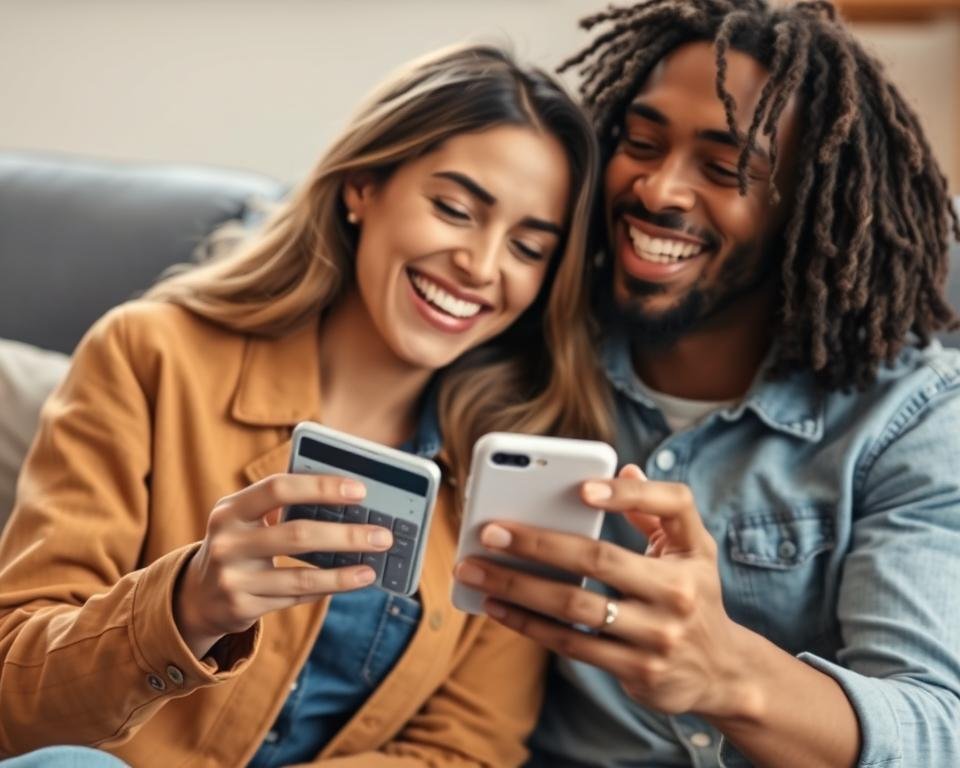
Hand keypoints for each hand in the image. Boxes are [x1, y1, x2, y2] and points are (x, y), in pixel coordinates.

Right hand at [174, 473, 393, 658]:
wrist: (196, 595)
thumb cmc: (240, 543)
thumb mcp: (246, 518)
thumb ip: (284, 505)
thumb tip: (349, 501)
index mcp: (230, 509)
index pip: (279, 488)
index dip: (321, 487)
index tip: (360, 490)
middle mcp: (227, 543)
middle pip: (298, 535)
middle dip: (346, 535)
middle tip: (383, 535)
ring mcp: (232, 579)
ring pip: (301, 577)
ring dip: (344, 572)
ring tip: (375, 565)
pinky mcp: (242, 607)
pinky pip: (296, 598)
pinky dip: (329, 587)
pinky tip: (355, 580)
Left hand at [453, 464, 754, 718]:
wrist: (724, 673)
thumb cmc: (695, 595)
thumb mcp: (691, 551)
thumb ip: (656, 511)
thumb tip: (626, 469)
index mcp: (692, 553)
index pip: (669, 508)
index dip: (627, 496)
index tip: (581, 487)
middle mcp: (678, 594)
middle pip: (598, 560)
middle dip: (538, 544)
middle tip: (490, 531)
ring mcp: (657, 636)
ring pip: (574, 607)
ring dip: (518, 587)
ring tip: (476, 571)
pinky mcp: (636, 670)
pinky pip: (571, 644)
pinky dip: (529, 624)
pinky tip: (498, 606)